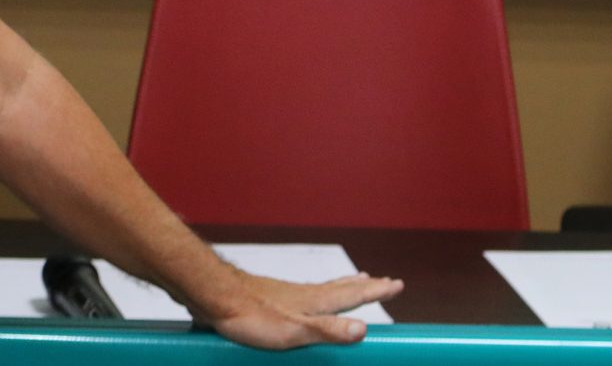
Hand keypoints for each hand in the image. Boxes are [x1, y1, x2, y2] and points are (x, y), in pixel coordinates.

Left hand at [192, 269, 404, 350]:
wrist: (215, 295)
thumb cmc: (251, 316)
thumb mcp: (293, 331)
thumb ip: (327, 331)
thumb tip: (363, 330)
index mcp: (314, 303)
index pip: (352, 297)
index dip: (375, 293)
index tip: (397, 284)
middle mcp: (305, 295)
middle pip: (342, 289)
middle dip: (365, 287)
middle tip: (383, 281)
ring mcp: (287, 294)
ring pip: (324, 289)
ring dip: (344, 286)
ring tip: (356, 281)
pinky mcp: (271, 298)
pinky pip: (305, 294)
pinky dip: (318, 293)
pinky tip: (306, 298)